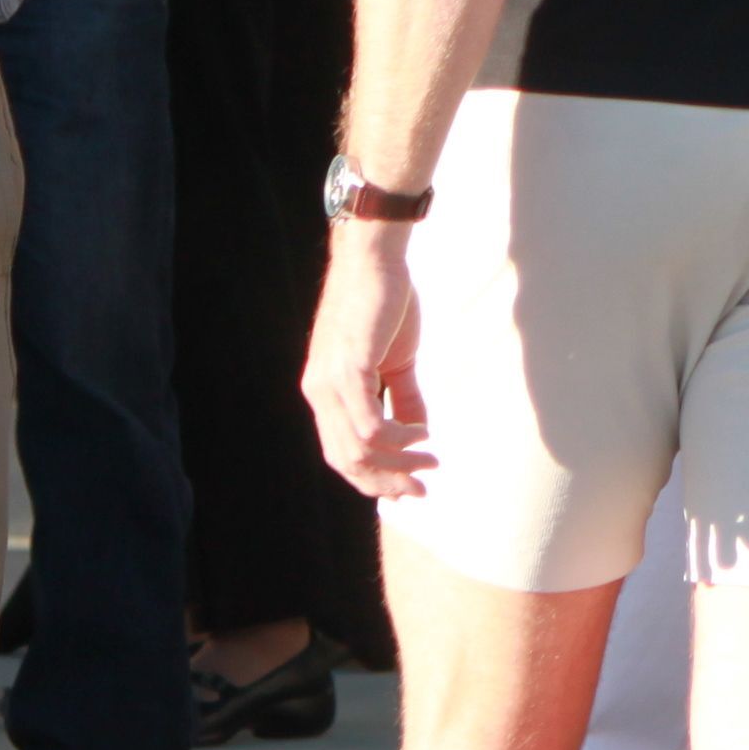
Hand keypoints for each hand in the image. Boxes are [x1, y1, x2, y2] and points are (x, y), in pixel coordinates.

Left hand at [303, 220, 433, 497]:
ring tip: (429, 461)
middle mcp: (319, 392)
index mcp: (324, 392)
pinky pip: (369, 425)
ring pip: (357, 450)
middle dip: (386, 481)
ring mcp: (329, 382)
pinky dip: (399, 438)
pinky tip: (422, 433)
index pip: (341, 453)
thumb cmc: (384, 304)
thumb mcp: (396, 362)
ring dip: (398, 463)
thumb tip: (419, 435)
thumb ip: (404, 399)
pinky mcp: (348, 369)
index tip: (409, 487)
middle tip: (422, 489)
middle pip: (346, 460)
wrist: (376, 260)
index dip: (373, 477)